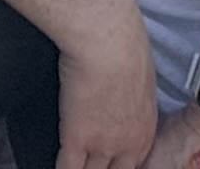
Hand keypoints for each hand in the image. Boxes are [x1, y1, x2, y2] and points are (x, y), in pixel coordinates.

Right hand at [51, 2, 162, 168]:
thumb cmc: (125, 43)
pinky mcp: (77, 139)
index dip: (117, 164)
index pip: (133, 162)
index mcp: (145, 126)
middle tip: (90, 163)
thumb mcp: (139, 74)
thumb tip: (120, 88)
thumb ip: (131, 94)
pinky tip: (53, 162)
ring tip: (74, 163)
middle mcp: (128, 143)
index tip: (106, 162)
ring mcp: (103, 145)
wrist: (108, 43)